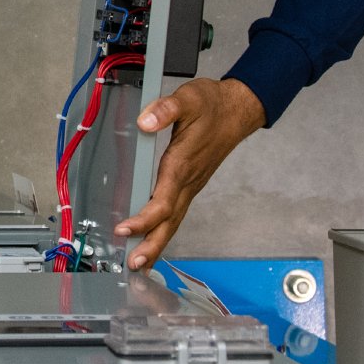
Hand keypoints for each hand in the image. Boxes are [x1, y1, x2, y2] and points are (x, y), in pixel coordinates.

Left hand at [114, 77, 265, 271]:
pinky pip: (176, 211)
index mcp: (183, 164)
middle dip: (152, 245)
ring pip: (174, 219)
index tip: (125, 230)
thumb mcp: (189, 98)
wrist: (238, 110)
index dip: (144, 219)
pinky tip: (152, 236)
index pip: (163, 200)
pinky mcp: (191, 182)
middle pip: (169, 221)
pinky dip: (163, 227)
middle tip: (134, 265)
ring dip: (157, 241)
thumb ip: (166, 109)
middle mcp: (188, 180)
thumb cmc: (213, 105)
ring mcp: (192, 184)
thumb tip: (145, 122)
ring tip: (139, 261)